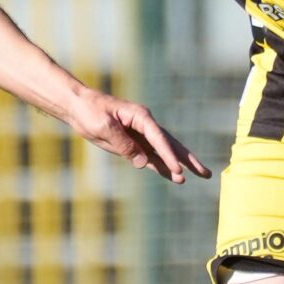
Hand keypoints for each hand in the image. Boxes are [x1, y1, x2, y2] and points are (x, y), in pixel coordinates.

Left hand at [70, 89, 211, 184]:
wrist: (77, 106)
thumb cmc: (89, 111)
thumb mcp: (103, 127)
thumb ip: (123, 144)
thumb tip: (142, 162)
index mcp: (140, 116)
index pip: (160, 138)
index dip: (169, 155)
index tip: (177, 170)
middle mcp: (144, 125)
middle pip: (170, 144)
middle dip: (187, 159)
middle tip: (206, 172)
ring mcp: (140, 135)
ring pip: (163, 152)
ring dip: (177, 165)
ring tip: (195, 176)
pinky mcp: (132, 144)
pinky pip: (150, 157)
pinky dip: (161, 166)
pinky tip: (173, 175)